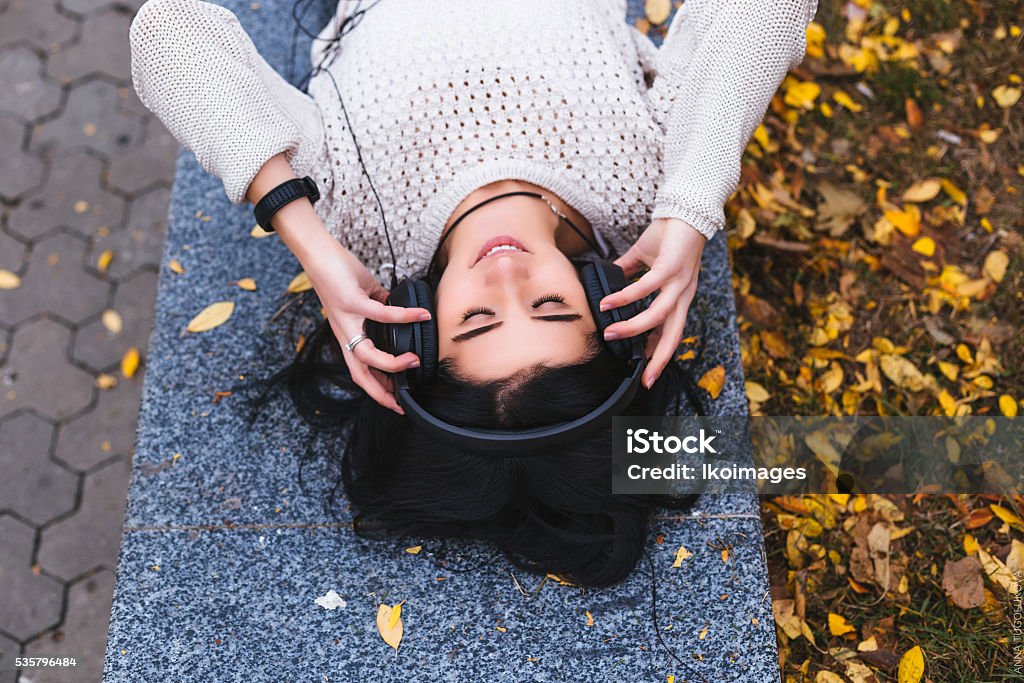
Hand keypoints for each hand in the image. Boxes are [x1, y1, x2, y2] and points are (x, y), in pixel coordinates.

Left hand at [305, 243, 430, 414]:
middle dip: (381, 393)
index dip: (377, 388)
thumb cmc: (338, 271)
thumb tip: (401, 310)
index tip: (396, 399)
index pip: (360, 369)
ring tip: (413, 361)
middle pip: (359, 373)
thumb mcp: (363, 295)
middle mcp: (343, 332)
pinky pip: (381, 315)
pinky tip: (420, 315)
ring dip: (391, 364)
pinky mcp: (351, 301)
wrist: (317, 251)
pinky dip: (404, 317)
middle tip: (400, 403)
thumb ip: (381, 306)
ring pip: (365, 354)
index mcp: (346, 333)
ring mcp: (346, 318)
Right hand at [598, 218, 705, 388]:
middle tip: (646, 379)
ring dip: (634, 329)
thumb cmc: (669, 234)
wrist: (685, 210)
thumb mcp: (646, 259)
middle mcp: (684, 294)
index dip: (659, 351)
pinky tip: (609, 304)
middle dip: (659, 359)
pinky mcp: (670, 267)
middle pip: (674, 334)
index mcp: (680, 296)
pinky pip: (646, 288)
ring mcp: (679, 282)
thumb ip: (629, 272)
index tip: (646, 370)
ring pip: (659, 316)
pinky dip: (627, 298)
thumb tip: (608, 279)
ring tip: (611, 334)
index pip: (672, 331)